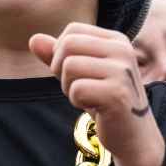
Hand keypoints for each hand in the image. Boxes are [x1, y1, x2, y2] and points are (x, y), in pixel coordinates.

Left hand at [28, 24, 165, 165]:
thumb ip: (58, 55)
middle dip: (61, 69)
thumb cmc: (104, 101)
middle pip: (68, 45)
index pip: (72, 31)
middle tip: (78, 88)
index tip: (77, 73)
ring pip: (69, 66)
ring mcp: (122, 71)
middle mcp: (123, 50)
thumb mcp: (80, 73)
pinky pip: (76, 89)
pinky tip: (95, 108)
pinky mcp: (117, 93)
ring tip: (88, 97)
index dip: (62, 53)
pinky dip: (77, 101)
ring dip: (69, 87)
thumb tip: (33, 39)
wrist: (132, 135)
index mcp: (117, 40)